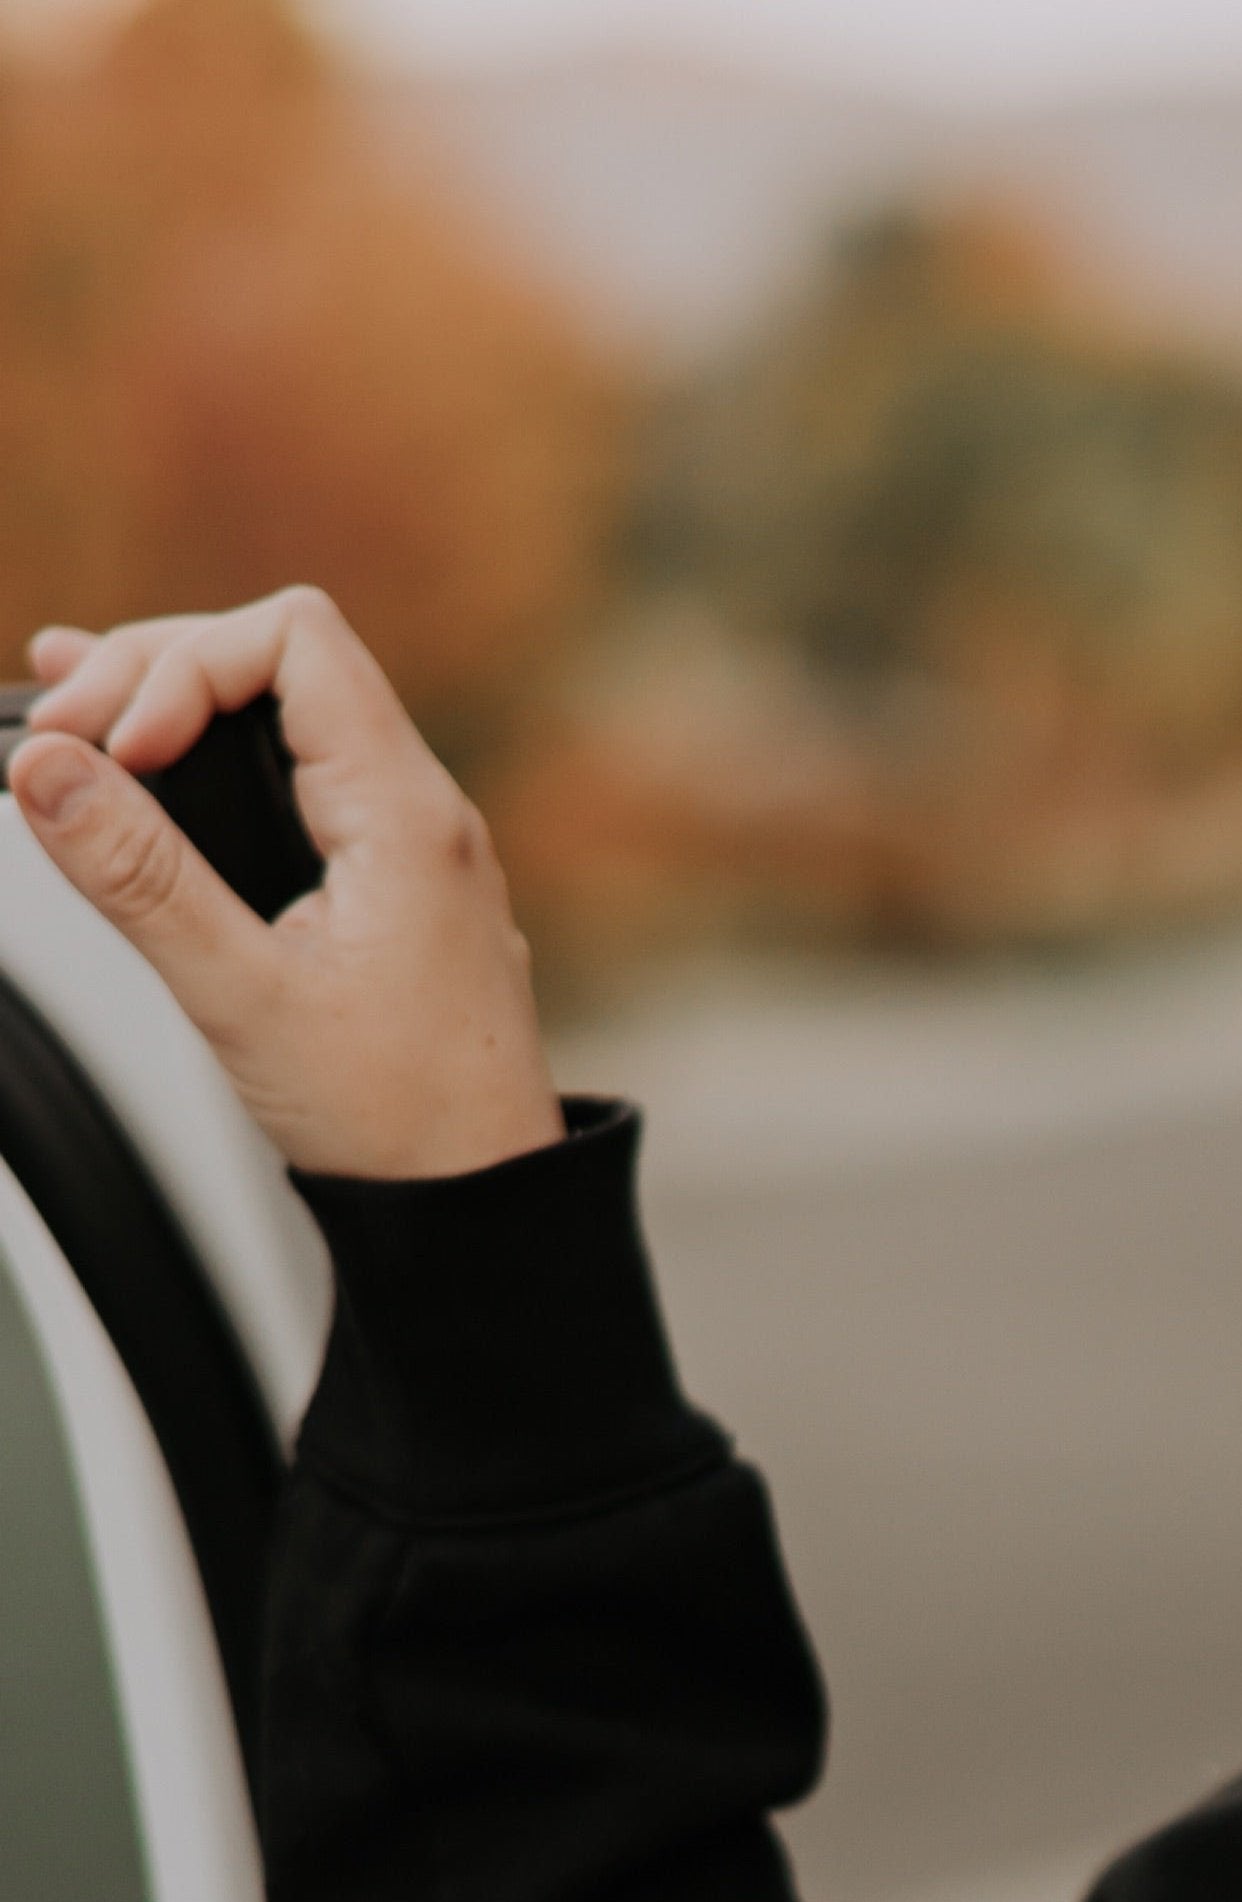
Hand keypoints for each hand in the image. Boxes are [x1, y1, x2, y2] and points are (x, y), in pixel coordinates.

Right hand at [6, 588, 561, 1182]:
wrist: (478, 1204)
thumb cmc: (401, 1120)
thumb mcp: (243, 998)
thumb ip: (139, 876)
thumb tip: (45, 767)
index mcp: (408, 819)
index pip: (295, 639)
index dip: (182, 664)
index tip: (111, 746)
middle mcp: (422, 815)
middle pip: (281, 661)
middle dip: (158, 676)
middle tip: (60, 741)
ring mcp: (409, 848)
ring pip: (285, 720)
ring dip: (174, 708)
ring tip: (65, 724)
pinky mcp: (388, 885)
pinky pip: (298, 783)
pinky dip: (211, 764)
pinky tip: (128, 764)